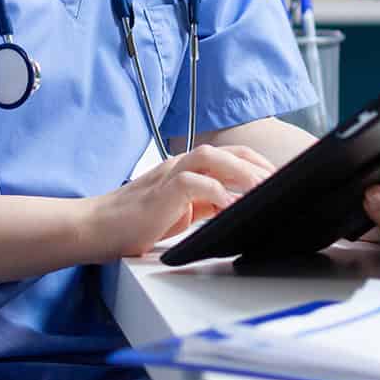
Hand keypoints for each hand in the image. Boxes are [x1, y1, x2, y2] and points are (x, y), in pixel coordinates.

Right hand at [86, 144, 275, 258]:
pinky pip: (194, 183)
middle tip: (282, 183)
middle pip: (228, 152)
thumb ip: (209, 206)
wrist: (98, 227)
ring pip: (212, 158)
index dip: (258, 165)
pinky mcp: (162, 190)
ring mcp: (170, 175)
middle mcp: (180, 165)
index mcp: (188, 170)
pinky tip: (230, 205)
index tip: (282, 180)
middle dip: (258, 166)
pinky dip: (216, 191)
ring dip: (241, 171)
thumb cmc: (137, 222)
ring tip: (262, 189)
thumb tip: (241, 207)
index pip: (231, 157)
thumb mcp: (183, 214)